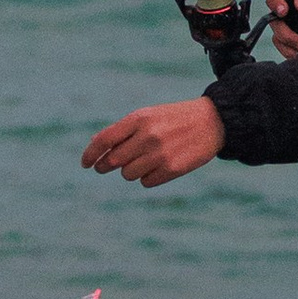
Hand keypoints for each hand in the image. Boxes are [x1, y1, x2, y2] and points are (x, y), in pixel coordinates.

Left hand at [82, 98, 225, 187]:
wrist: (212, 121)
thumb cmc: (173, 118)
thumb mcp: (148, 116)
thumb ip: (122, 130)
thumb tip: (96, 146)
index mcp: (139, 119)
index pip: (104, 140)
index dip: (90, 154)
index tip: (85, 164)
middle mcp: (148, 136)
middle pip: (114, 160)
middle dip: (106, 165)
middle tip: (105, 166)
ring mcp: (160, 154)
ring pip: (128, 174)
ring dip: (130, 170)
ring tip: (144, 159)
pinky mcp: (172, 169)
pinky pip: (146, 182)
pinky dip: (147, 177)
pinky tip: (159, 166)